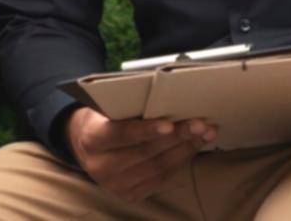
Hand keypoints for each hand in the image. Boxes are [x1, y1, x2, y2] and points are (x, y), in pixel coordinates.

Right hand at [65, 106, 212, 201]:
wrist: (86, 146)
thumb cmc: (103, 118)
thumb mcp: (106, 108)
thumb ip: (128, 106)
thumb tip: (166, 95)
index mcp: (92, 139)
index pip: (120, 135)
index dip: (145, 130)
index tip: (169, 123)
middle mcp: (102, 167)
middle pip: (145, 152)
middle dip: (176, 137)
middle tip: (199, 124)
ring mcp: (116, 185)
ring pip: (157, 168)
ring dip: (185, 149)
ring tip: (205, 134)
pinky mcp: (130, 194)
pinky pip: (161, 178)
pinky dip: (180, 161)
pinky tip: (192, 147)